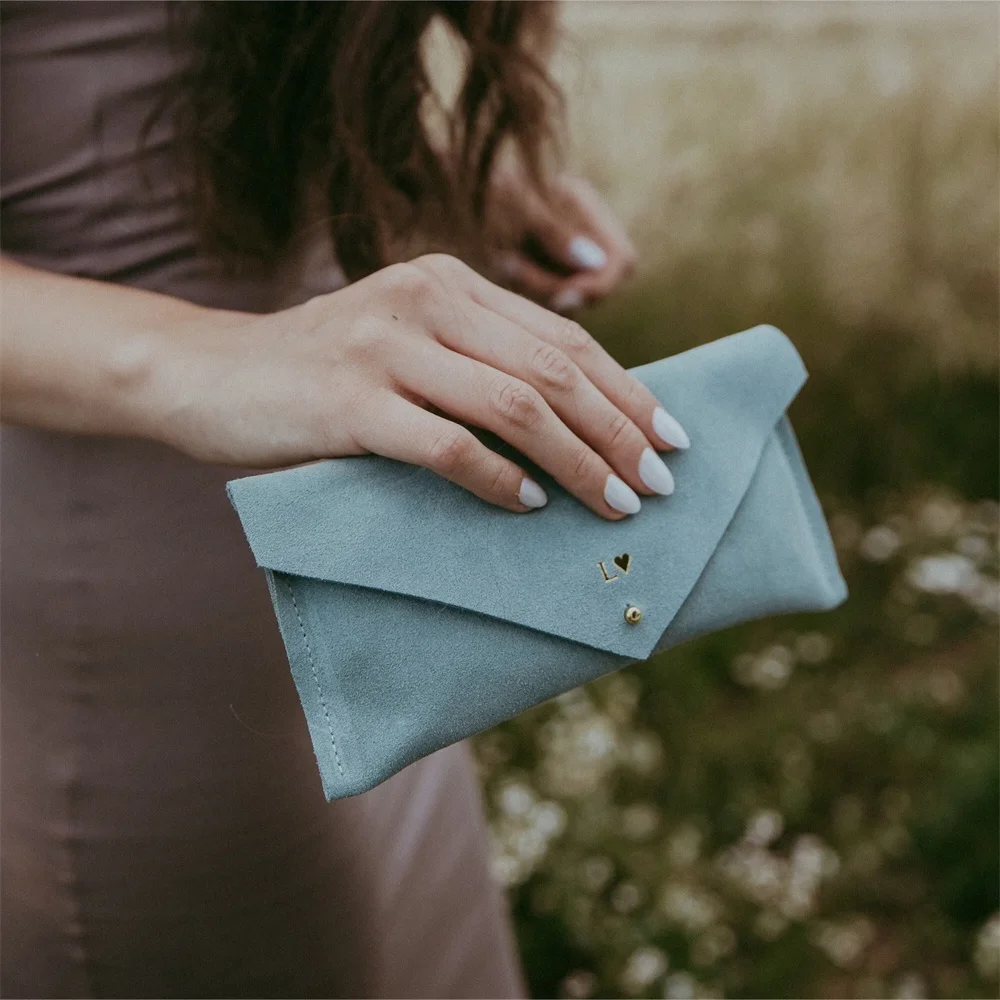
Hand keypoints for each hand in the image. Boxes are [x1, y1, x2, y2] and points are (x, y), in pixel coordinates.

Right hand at [158, 254, 688, 519]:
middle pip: (553, 371)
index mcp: (449, 281)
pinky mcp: (350, 400)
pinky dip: (498, 480)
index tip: (672, 438)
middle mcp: (424, 298)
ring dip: (577, 462)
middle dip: (618, 432)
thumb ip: (476, 364)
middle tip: (659, 483)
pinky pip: (447, 445)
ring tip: (616, 504)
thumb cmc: (321, 376)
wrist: (210, 375)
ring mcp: (386, 346)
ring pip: (513, 406)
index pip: (563, 338)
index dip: (627, 390)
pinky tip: (529, 506)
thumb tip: (575, 427)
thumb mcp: (407, 346)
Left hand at [491, 169, 637, 312]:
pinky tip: (502, 265)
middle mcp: (581, 228)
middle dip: (564, 290)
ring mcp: (561, 249)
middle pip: (599, 284)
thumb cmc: (479, 190)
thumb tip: (594, 263)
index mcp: (584, 206)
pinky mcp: (540, 266)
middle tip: (515, 271)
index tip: (561, 296)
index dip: (599, 285)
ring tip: (502, 260)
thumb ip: (555, 234)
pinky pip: (548, 295)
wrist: (444, 186)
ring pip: (573, 295)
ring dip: (539, 289)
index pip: (621, 261)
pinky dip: (527, 289)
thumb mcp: (516, 208)